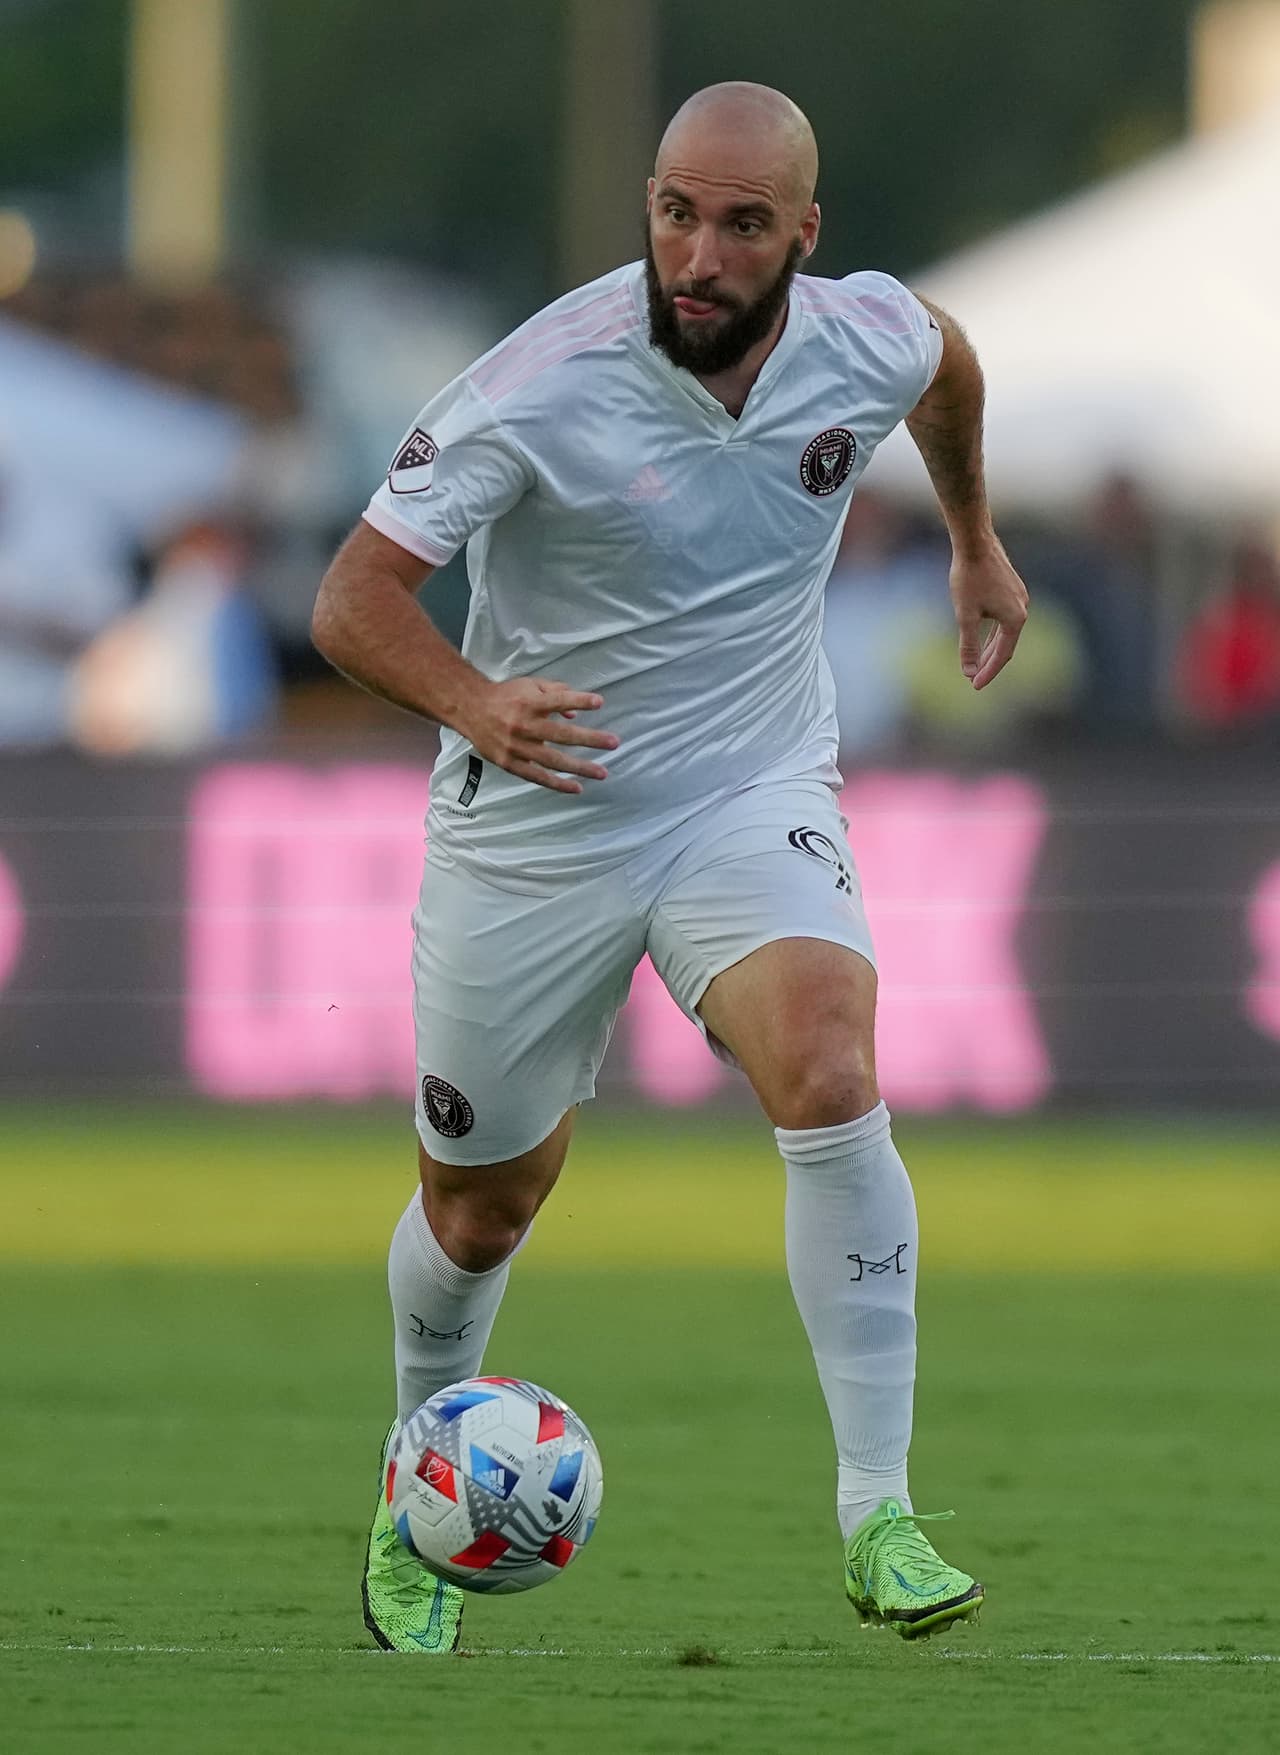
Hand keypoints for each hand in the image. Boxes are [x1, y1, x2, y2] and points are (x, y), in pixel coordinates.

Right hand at [461, 678, 618, 794]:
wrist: (471, 709)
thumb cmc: (506, 696)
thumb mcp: (530, 686)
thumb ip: (554, 693)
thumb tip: (575, 713)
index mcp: (529, 703)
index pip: (558, 701)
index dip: (579, 701)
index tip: (599, 702)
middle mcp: (524, 725)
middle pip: (561, 735)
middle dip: (589, 739)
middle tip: (613, 743)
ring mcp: (516, 747)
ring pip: (553, 760)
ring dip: (579, 767)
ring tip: (602, 772)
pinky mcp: (510, 763)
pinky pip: (537, 777)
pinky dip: (557, 783)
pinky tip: (576, 787)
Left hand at [950, 539, 1028, 690]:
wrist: (975, 542)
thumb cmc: (969, 577)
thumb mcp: (965, 616)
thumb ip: (969, 646)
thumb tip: (968, 672)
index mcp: (1015, 619)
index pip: (1003, 655)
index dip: (988, 672)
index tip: (974, 686)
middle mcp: (1022, 609)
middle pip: (1006, 645)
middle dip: (989, 663)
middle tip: (973, 680)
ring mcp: (1019, 598)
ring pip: (1005, 632)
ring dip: (991, 648)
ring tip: (977, 664)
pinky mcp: (1012, 589)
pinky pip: (1004, 619)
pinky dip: (992, 632)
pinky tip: (982, 637)